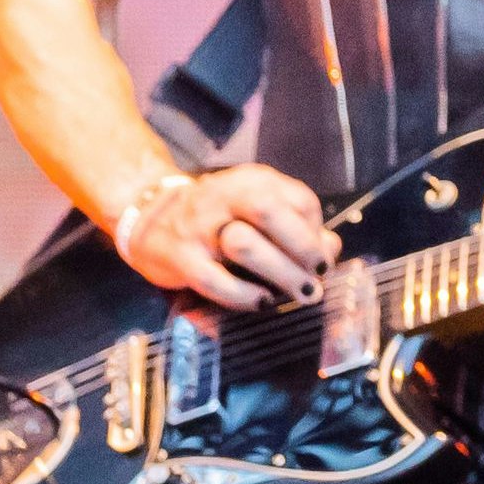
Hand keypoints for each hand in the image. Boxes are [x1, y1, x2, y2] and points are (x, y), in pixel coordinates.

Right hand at [117, 165, 340, 309]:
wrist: (151, 214)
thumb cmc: (218, 216)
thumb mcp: (256, 207)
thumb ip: (295, 225)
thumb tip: (331, 248)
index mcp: (254, 181)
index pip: (299, 199)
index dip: (317, 232)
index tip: (323, 259)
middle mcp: (227, 196)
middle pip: (271, 213)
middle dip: (303, 248)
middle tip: (317, 277)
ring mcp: (201, 226)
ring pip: (244, 244)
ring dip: (279, 272)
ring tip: (297, 293)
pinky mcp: (180, 256)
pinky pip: (214, 280)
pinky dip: (242, 295)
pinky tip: (260, 302)